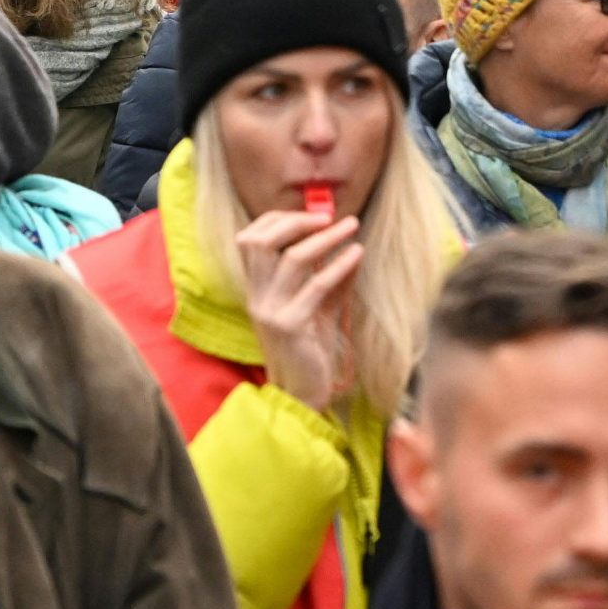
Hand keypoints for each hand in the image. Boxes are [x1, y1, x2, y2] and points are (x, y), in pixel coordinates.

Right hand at [233, 206, 361, 410]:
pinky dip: (338, 266)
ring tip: (351, 227)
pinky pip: (314, 287)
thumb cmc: (310, 350)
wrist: (301, 395)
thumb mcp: (320, 308)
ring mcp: (270, 310)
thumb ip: (332, 280)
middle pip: (261, 241)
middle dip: (295, 221)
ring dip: (324, 238)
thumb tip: (353, 248)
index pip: (251, 239)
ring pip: (291, 259)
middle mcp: (257, 295)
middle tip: (329, 215)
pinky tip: (357, 255)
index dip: (279, 219)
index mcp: (256, 288)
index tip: (313, 213)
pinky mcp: (289, 326)